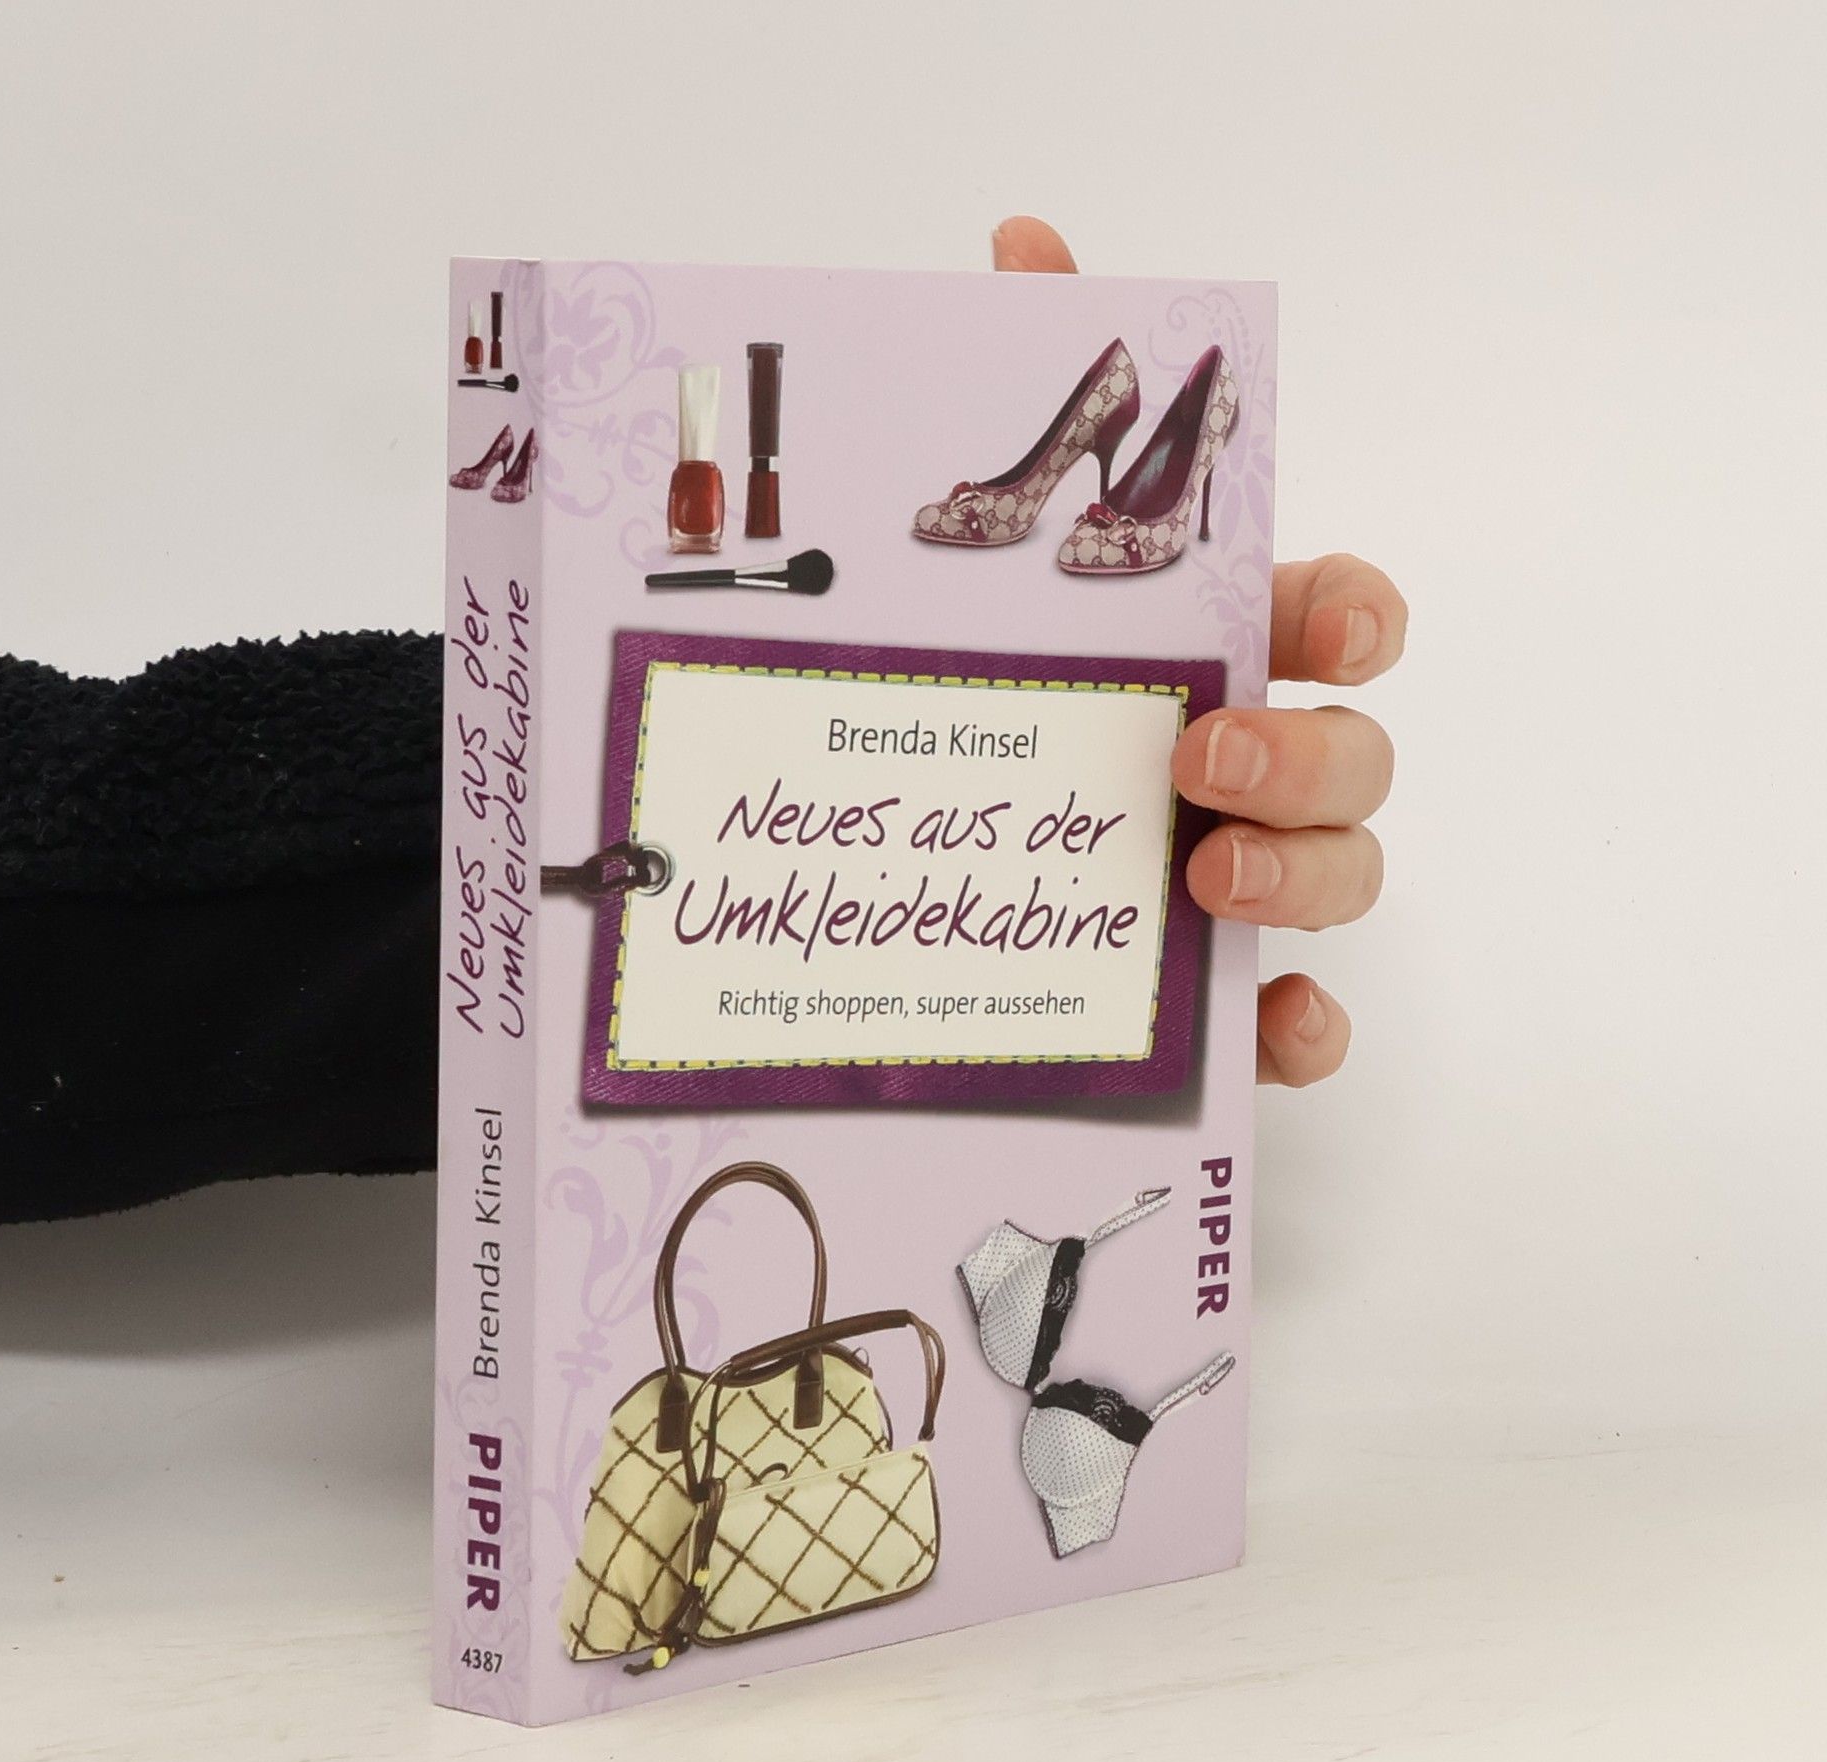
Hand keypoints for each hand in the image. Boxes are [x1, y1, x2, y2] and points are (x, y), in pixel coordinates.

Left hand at [994, 216, 1404, 1087]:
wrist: (891, 860)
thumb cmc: (993, 687)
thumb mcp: (998, 551)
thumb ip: (1032, 398)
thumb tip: (1023, 243)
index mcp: (1212, 652)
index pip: (1332, 615)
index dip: (1358, 611)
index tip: (1333, 620)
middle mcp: (1247, 761)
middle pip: (1358, 756)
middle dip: (1311, 754)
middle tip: (1204, 757)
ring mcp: (1240, 875)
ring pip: (1347, 875)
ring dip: (1309, 877)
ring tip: (1208, 882)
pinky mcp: (1208, 986)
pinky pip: (1292, 1020)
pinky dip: (1300, 1030)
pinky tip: (1268, 1031)